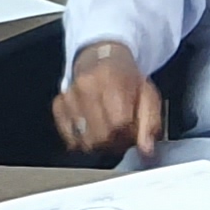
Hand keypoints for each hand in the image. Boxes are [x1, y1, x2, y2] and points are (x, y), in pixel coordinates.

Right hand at [52, 41, 164, 158]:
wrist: (100, 60)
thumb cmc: (126, 79)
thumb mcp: (147, 95)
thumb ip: (150, 122)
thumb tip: (146, 149)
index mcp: (112, 81)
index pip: (119, 124)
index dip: (129, 135)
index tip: (132, 132)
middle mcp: (86, 87)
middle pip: (101, 135)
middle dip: (114, 142)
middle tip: (120, 134)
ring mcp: (69, 96)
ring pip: (84, 139)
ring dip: (98, 143)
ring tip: (107, 131)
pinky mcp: (58, 104)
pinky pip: (68, 135)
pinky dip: (81, 139)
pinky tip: (91, 130)